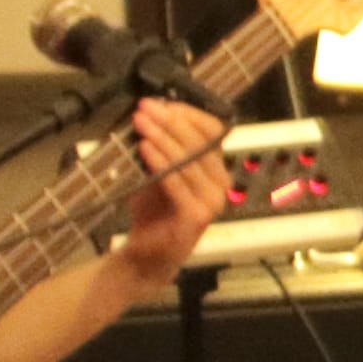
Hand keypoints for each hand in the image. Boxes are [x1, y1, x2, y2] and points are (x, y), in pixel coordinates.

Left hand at [118, 94, 231, 276]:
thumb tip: (149, 114)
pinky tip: (145, 148)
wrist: (145, 257)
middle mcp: (220, 184)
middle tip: (146, 110)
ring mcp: (211, 202)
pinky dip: (161, 162)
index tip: (159, 104)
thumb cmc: (152, 213)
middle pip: (201, 142)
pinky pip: (178, 183)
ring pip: (189, 160)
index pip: (212, 131)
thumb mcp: (156, 172)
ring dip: (163, 138)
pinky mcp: (197, 217)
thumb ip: (159, 148)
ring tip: (142, 124)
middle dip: (171, 122)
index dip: (187, 114)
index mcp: (215, 170)